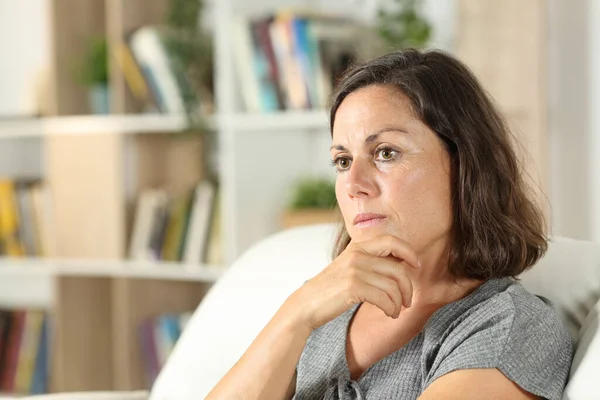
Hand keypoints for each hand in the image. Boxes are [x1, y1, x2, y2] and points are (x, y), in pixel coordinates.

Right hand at [283, 235, 420, 330]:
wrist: (306, 304)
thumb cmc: (330, 289)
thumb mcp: (349, 267)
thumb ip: (371, 262)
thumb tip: (402, 263)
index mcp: (357, 246)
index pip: (392, 241)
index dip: (409, 252)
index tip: (416, 266)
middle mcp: (357, 255)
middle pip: (397, 269)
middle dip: (408, 287)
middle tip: (407, 301)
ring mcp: (354, 270)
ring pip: (392, 286)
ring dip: (399, 303)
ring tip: (395, 311)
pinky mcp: (353, 287)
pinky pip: (384, 298)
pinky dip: (391, 308)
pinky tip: (389, 313)